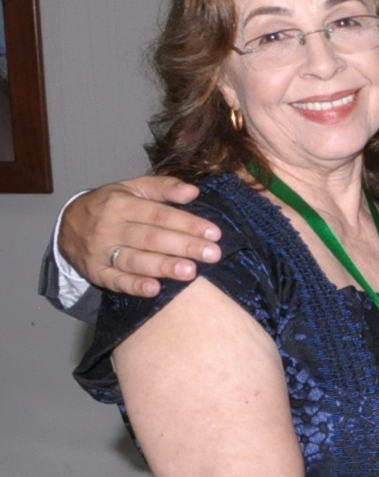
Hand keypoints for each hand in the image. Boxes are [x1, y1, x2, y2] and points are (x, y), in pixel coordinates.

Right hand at [59, 176, 220, 298]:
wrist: (66, 224)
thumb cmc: (109, 205)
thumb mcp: (131, 189)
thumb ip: (162, 187)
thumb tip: (193, 191)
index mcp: (119, 204)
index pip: (158, 215)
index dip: (187, 224)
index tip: (214, 233)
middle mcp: (108, 228)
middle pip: (150, 238)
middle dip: (183, 246)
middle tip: (212, 254)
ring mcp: (100, 252)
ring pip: (135, 260)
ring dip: (163, 267)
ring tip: (190, 272)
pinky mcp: (96, 272)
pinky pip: (115, 281)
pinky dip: (134, 286)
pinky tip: (154, 289)